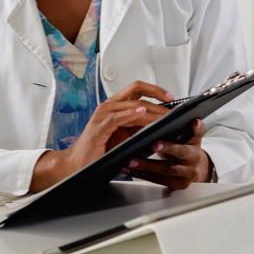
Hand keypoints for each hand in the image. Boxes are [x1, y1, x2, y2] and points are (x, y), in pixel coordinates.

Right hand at [30, 81, 174, 192]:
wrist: (78, 164)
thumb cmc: (101, 151)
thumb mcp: (128, 137)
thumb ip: (143, 128)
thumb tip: (167, 126)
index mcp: (116, 106)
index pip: (138, 89)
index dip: (156, 90)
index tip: (172, 98)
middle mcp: (109, 107)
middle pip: (137, 93)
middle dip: (159, 101)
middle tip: (174, 111)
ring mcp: (103, 115)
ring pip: (131, 105)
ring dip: (151, 110)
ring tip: (165, 116)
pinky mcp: (99, 127)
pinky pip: (116, 117)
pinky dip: (130, 114)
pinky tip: (141, 114)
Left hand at [122, 118, 212, 188]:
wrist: (190, 169)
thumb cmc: (180, 147)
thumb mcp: (180, 136)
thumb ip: (174, 126)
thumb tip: (155, 114)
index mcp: (194, 142)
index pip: (198, 133)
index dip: (196, 128)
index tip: (193, 121)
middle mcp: (193, 157)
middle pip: (182, 152)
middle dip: (168, 147)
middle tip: (154, 144)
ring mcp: (187, 173)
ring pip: (167, 169)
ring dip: (147, 165)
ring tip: (131, 160)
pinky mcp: (178, 184)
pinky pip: (158, 179)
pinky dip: (141, 174)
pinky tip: (129, 169)